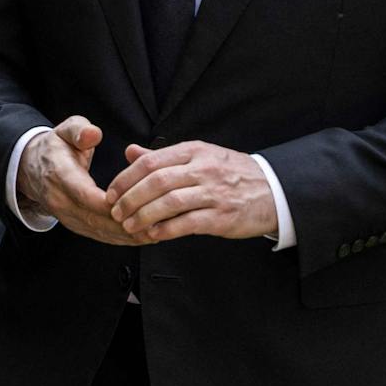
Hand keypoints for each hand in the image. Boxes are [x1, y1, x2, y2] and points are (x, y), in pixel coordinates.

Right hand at [17, 117, 147, 246]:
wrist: (31, 169)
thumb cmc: (54, 149)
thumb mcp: (64, 130)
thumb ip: (79, 130)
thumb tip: (93, 134)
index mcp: (59, 175)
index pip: (85, 194)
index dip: (110, 202)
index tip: (136, 202)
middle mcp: (61, 200)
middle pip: (97, 218)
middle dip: (127, 222)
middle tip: (157, 221)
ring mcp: (67, 216)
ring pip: (100, 231)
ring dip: (128, 234)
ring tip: (156, 232)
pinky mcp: (75, 225)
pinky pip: (100, 235)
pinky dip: (122, 238)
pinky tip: (142, 236)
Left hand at [106, 142, 275, 240]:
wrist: (275, 191)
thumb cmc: (232, 174)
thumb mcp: (200, 156)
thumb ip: (163, 157)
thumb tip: (130, 152)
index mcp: (194, 152)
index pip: (151, 162)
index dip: (125, 178)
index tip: (111, 192)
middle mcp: (203, 169)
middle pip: (156, 182)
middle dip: (129, 199)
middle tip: (115, 212)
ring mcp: (214, 193)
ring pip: (170, 203)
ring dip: (143, 216)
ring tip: (129, 225)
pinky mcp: (223, 216)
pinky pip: (188, 223)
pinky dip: (166, 229)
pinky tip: (152, 234)